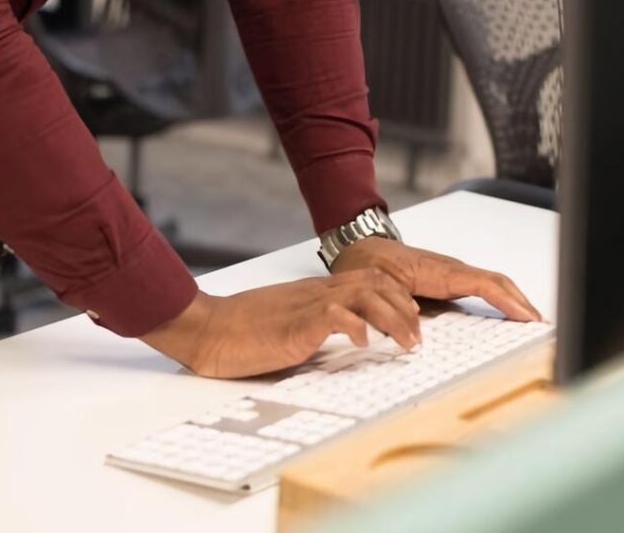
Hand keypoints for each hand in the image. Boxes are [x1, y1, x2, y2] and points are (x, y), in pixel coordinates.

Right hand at [141, 269, 420, 378]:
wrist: (205, 327)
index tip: (412, 320)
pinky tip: (364, 344)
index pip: (367, 280)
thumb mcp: (287, 324)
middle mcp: (316, 293)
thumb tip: (340, 339)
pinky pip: (335, 316)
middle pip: (375, 282)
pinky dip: (356, 327)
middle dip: (405, 308)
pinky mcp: (296, 323)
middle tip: (418, 336)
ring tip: (406, 343)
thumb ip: (314, 325)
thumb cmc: (238, 331)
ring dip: (393, 318)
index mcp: (314, 292)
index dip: (397, 297)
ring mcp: (306, 306)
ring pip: (364, 295)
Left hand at [330, 237, 541, 322]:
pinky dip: (501, 299)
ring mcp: (453, 273)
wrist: (361, 249)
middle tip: (543, 326)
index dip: (507, 301)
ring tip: (534, 323)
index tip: (527, 318)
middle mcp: (452, 269)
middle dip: (522, 303)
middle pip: (498, 283)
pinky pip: (483, 286)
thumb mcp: (379, 290)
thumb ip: (396, 312)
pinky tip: (510, 314)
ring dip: (515, 301)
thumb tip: (415, 336)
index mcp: (439, 271)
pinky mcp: (450, 278)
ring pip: (494, 284)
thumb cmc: (370, 266)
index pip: (484, 283)